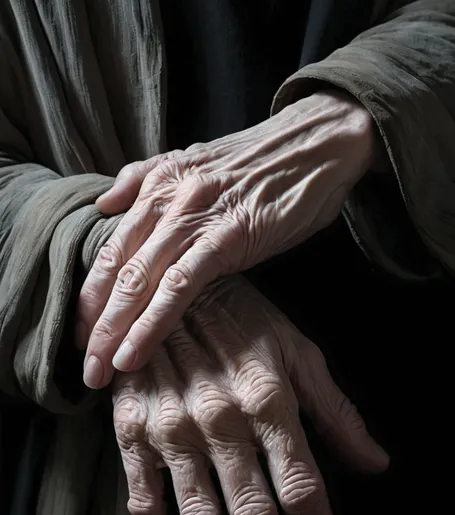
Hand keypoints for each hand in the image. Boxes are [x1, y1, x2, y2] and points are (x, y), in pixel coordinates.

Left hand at [78, 91, 374, 388]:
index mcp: (157, 185)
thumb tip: (105, 203)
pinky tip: (135, 351)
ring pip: (140, 280)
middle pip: (117, 269)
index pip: (110, 249)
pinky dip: (153, 322)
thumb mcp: (194, 160)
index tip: (80, 332)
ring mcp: (194, 218)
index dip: (89, 294)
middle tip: (84, 366)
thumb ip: (144, 180)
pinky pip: (180, 286)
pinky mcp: (226, 236)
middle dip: (94, 322)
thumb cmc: (261, 162)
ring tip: (100, 371)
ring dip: (114, 330)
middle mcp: (166, 200)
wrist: (315, 143)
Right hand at [113, 277, 388, 514]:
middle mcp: (220, 419)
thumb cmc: (244, 320)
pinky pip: (144, 501)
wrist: (171, 290)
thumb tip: (375, 464)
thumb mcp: (299, 353)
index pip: (302, 488)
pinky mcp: (133, 431)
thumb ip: (336, 413)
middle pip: (255, 513)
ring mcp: (171, 428)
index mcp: (268, 399)